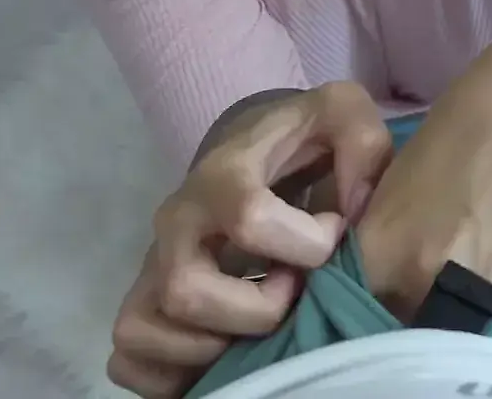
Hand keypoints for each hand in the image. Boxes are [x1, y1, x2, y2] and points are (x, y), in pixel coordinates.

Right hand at [107, 82, 392, 397]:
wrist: (252, 160)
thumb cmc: (301, 144)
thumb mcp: (341, 117)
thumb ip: (361, 140)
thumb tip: (353, 207)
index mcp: (220, 177)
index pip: (249, 219)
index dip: (307, 242)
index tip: (336, 232)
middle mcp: (174, 226)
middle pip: (185, 293)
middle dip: (256, 312)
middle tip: (294, 290)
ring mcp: (150, 271)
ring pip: (146, 332)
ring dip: (213, 349)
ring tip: (260, 325)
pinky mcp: (142, 310)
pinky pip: (131, 364)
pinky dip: (175, 374)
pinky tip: (225, 354)